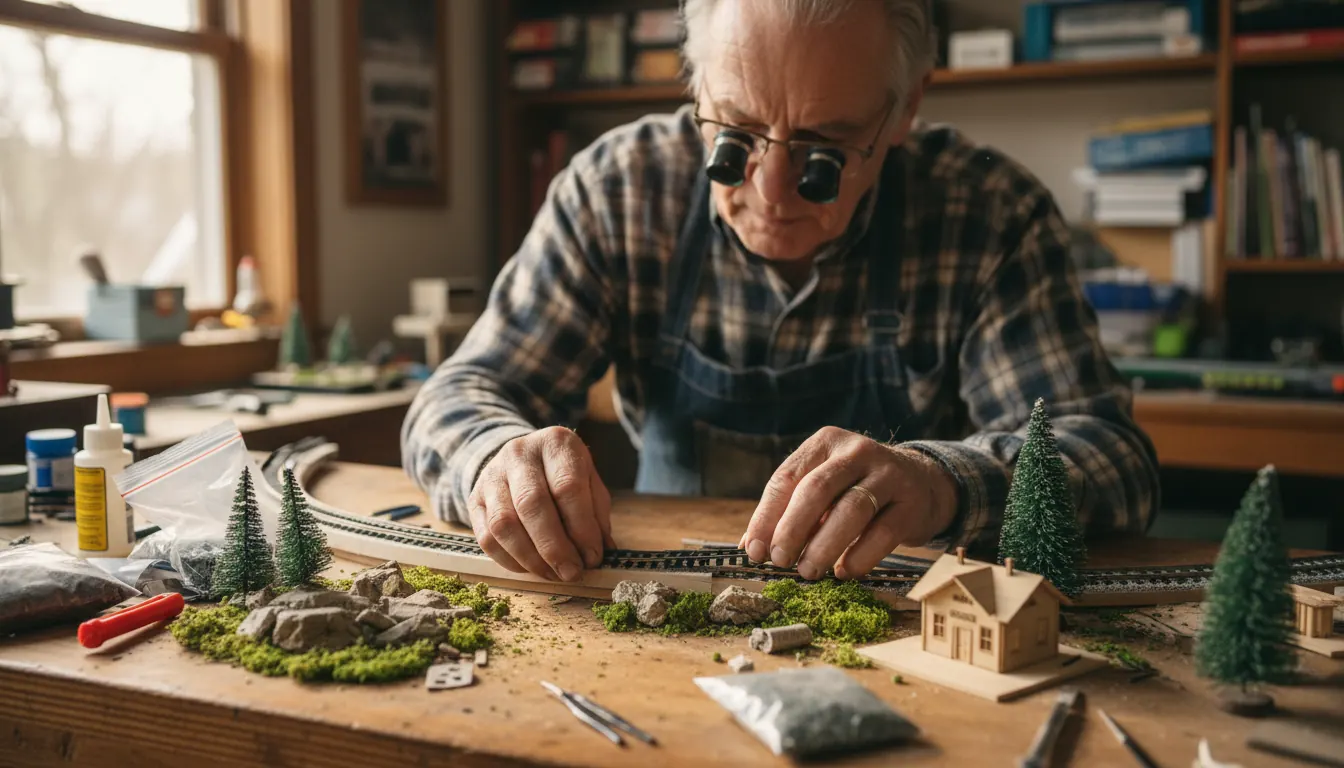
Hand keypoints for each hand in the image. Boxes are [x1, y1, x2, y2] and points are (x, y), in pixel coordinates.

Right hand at [468, 427, 615, 580]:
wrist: (523, 458)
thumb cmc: (564, 474)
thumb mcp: (589, 483)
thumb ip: (596, 516)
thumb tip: (597, 555)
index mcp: (556, 444)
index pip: (567, 486)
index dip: (581, 527)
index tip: (592, 556)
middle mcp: (519, 454)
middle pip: (532, 504)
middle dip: (554, 547)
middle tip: (571, 572)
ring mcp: (492, 475)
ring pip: (504, 524)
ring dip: (531, 558)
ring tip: (552, 574)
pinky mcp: (475, 499)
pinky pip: (486, 537)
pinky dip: (509, 560)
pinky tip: (530, 568)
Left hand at [740, 427, 957, 579]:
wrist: (923, 482)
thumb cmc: (858, 488)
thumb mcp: (824, 487)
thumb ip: (789, 511)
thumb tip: (749, 547)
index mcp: (825, 442)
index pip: (787, 477)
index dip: (766, 516)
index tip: (754, 550)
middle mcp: (857, 451)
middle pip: (817, 489)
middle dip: (792, 529)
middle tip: (779, 561)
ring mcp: (888, 474)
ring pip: (851, 510)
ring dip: (823, 546)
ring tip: (808, 572)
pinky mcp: (912, 502)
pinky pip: (883, 532)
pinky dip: (859, 556)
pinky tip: (844, 572)